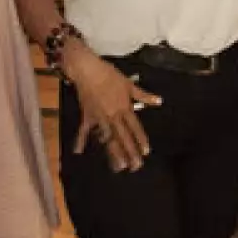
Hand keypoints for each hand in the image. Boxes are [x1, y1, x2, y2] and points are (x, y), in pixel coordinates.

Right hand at [63, 43, 160, 172]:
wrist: (88, 70)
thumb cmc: (110, 75)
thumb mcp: (129, 84)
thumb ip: (144, 95)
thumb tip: (159, 101)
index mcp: (124, 108)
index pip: (135, 127)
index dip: (140, 140)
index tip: (146, 152)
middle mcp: (113, 116)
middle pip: (123, 137)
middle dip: (130, 152)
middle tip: (135, 167)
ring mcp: (99, 118)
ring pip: (107, 138)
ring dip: (113, 153)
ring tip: (118, 167)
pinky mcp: (87, 116)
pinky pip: (84, 130)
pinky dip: (80, 140)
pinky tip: (78, 151)